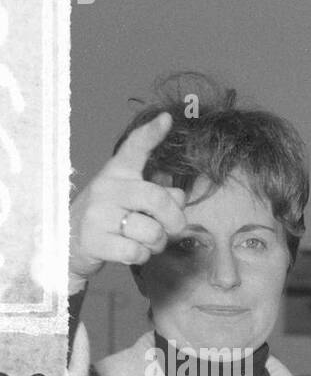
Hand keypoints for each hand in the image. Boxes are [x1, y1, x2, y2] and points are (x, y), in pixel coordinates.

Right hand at [69, 111, 188, 280]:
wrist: (66, 244)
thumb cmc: (108, 219)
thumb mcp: (128, 200)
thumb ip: (157, 196)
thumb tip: (179, 196)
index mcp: (117, 174)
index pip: (134, 149)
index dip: (151, 134)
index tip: (166, 119)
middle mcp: (107, 189)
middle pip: (157, 198)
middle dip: (175, 219)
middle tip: (173, 228)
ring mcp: (98, 214)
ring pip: (151, 231)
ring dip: (158, 243)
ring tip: (146, 242)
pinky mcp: (95, 240)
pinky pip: (137, 251)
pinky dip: (142, 256)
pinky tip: (131, 252)